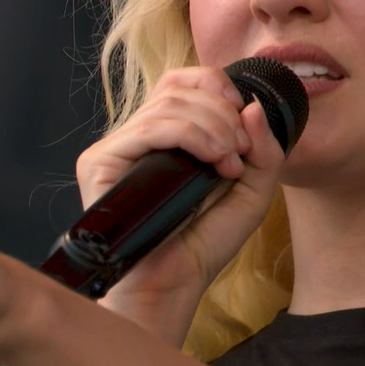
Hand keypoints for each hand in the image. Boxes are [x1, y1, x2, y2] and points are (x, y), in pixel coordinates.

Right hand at [75, 67, 285, 342]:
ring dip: (213, 126)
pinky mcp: (101, 161)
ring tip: (230, 163)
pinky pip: (151, 128)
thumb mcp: (251, 189)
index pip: (181, 80)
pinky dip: (192, 136)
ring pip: (169, 104)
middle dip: (222, 112)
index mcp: (164, 134)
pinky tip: (215, 162)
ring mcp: (116, 146)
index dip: (215, 85)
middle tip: (241, 150)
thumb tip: (251, 105)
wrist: (173, 285)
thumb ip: (263, 148)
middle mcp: (136, 135)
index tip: (243, 118)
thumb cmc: (205, 242)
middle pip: (178, 87)